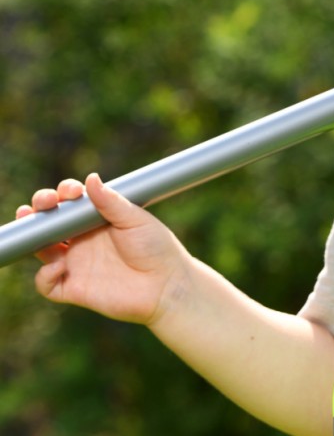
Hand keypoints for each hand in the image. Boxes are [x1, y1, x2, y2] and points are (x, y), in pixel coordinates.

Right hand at [16, 173, 188, 324]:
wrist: (167, 285)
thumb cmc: (157, 248)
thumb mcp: (136, 220)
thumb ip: (112, 202)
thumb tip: (91, 178)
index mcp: (97, 220)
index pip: (70, 203)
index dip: (63, 193)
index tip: (71, 191)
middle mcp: (83, 240)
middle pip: (50, 223)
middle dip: (39, 210)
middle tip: (43, 204)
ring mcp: (77, 264)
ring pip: (41, 250)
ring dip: (32, 238)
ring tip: (35, 227)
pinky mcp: (75, 288)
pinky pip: (47, 284)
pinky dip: (44, 276)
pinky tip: (58, 265)